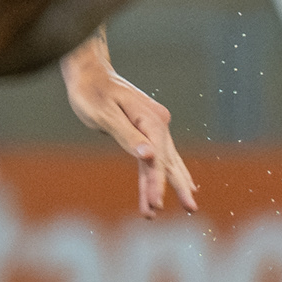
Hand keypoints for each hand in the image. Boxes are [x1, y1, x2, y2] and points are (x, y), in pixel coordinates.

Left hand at [62, 39, 197, 218]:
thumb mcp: (104, 115)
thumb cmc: (92, 92)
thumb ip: (127, 136)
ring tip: (183, 208)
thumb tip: (148, 157)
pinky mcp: (145, 131)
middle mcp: (158, 123)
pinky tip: (180, 184)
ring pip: (163, 161)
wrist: (89, 71)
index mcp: (150, 120)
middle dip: (178, 186)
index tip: (156, 205)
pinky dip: (158, 174)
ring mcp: (154, 127)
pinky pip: (153, 157)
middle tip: (191, 209)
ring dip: (167, 184)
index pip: (157, 158)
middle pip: (168, 161)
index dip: (157, 183)